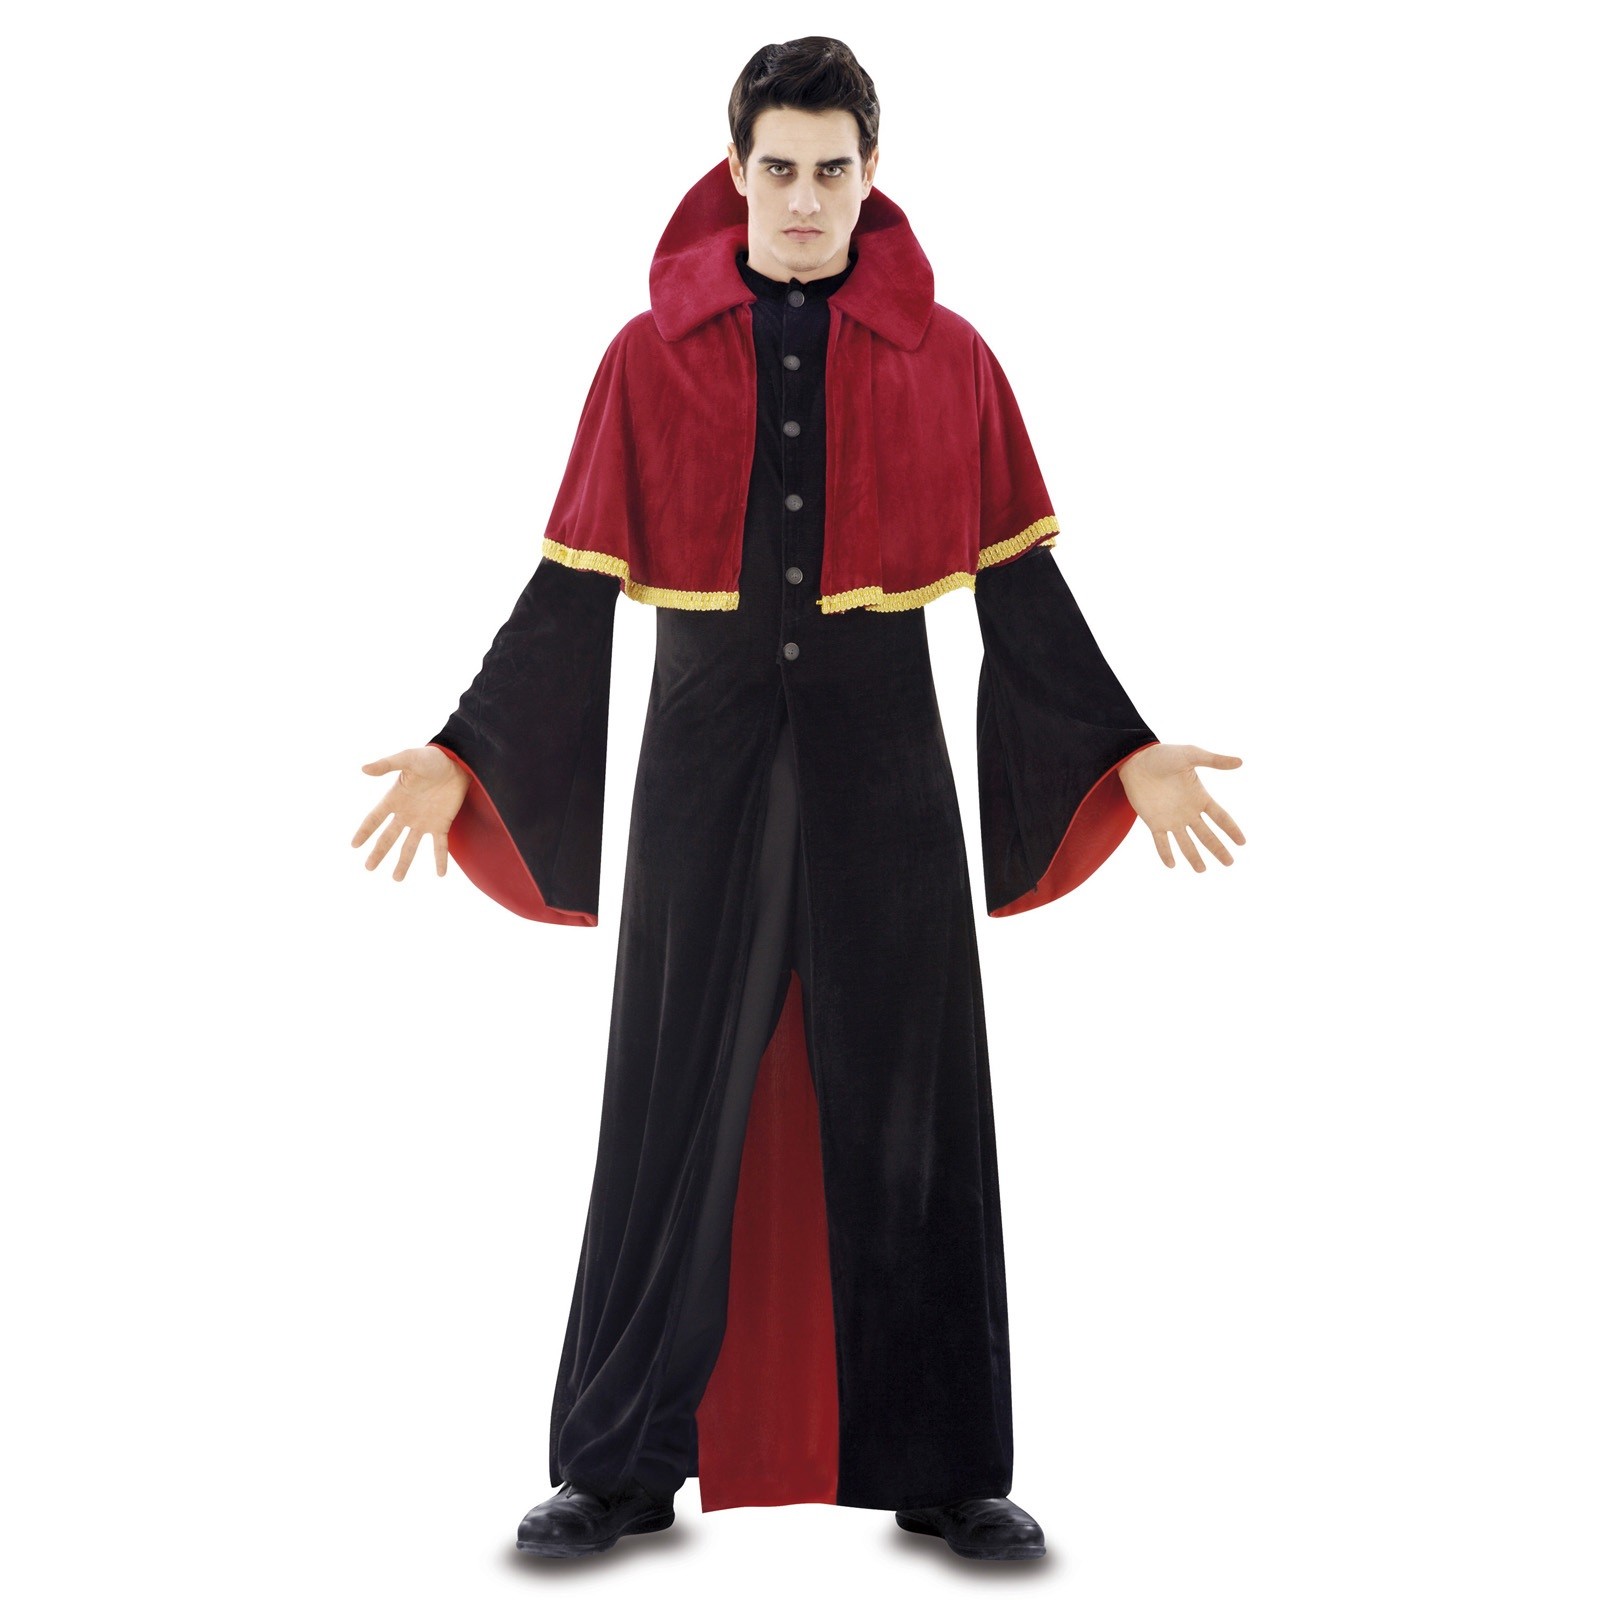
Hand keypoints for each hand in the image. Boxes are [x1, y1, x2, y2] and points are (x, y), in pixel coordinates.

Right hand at [352, 744, 470, 880]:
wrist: (458, 763)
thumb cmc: (430, 759)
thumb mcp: (408, 758)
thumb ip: (387, 765)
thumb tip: (363, 769)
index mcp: (395, 799)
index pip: (375, 819)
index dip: (364, 831)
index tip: (354, 845)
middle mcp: (406, 814)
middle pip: (388, 837)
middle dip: (378, 852)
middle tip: (368, 867)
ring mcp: (423, 821)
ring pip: (410, 846)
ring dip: (404, 862)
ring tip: (397, 879)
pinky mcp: (441, 824)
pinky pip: (440, 846)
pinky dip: (440, 859)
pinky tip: (441, 874)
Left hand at [1117, 743, 1245, 870]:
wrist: (1136, 759)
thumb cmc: (1163, 755)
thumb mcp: (1191, 755)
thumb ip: (1214, 761)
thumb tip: (1240, 762)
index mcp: (1200, 797)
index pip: (1220, 817)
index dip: (1231, 829)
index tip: (1242, 843)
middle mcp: (1188, 812)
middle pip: (1206, 834)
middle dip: (1217, 848)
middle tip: (1229, 863)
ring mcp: (1171, 819)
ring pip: (1186, 842)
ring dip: (1193, 856)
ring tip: (1201, 870)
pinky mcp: (1154, 822)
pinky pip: (1161, 841)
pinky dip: (1165, 852)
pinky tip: (1171, 864)